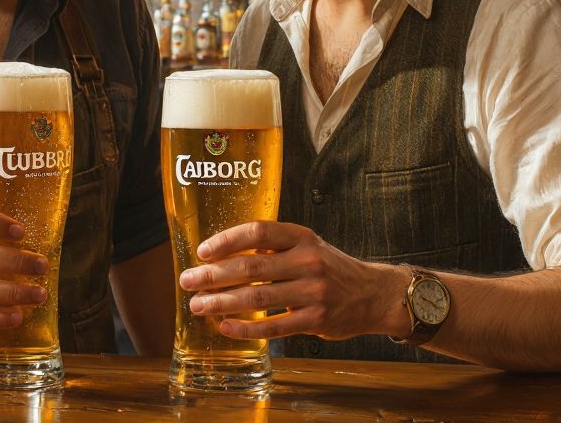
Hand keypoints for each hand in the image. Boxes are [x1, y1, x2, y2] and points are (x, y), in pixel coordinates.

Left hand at [179, 221, 400, 340]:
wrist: (373, 294)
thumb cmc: (330, 268)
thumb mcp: (308, 246)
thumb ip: (274, 248)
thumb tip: (222, 255)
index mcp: (302, 237)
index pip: (257, 232)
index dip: (226, 240)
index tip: (202, 251)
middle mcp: (308, 261)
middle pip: (250, 267)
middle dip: (212, 275)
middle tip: (187, 281)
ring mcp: (313, 292)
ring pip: (257, 298)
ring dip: (221, 303)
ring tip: (197, 305)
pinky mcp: (315, 320)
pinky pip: (273, 326)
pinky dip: (245, 328)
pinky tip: (224, 326)